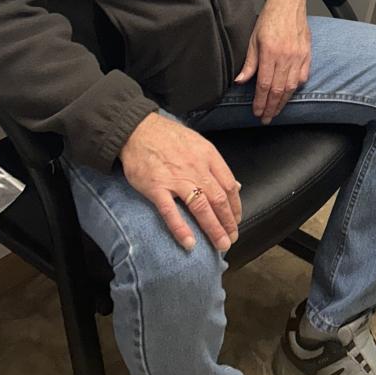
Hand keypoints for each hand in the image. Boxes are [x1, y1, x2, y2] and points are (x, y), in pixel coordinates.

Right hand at [119, 112, 241, 251]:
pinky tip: (189, 243)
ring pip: (200, 207)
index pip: (229, 185)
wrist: (138, 130)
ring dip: (213, 229)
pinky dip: (181, 229)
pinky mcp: (157, 188)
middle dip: (228, 222)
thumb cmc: (169, 137)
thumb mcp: (198, 143)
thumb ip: (215, 164)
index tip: (236, 220)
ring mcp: (176, 179)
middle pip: (218, 199)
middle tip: (231, 238)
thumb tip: (233, 185)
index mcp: (208, 156)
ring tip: (220, 244)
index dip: (235, 206)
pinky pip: (171, 212)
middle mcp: (196, 168)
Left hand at [235, 0, 310, 121]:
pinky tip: (289, 94)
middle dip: (271, 107)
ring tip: (276, 111)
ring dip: (283, 102)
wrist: (289, 2)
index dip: (260, 101)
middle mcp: (286, 56)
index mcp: (270, 52)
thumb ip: (249, 62)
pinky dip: (296, 88)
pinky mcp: (307, 54)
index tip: (256, 112)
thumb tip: (240, 81)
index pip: (265, 84)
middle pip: (279, 90)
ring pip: (292, 86)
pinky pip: (303, 76)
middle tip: (265, 118)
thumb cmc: (269, 18)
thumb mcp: (253, 38)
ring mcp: (299, 56)